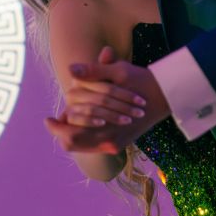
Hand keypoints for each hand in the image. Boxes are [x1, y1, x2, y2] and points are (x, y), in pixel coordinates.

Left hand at [46, 56, 170, 153]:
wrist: (168, 95)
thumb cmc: (143, 81)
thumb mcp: (119, 72)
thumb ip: (94, 71)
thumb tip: (71, 70)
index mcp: (107, 126)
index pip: (71, 135)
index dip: (56, 127)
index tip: (47, 118)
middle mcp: (110, 142)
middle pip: (73, 144)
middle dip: (62, 131)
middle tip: (55, 118)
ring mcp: (115, 144)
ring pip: (83, 146)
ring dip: (73, 133)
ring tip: (67, 118)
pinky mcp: (120, 144)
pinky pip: (94, 144)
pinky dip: (85, 134)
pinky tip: (83, 120)